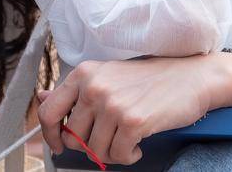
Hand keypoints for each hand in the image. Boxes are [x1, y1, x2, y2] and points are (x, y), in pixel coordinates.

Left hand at [35, 56, 224, 167]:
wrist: (190, 77)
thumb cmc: (149, 79)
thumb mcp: (106, 76)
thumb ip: (75, 90)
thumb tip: (41, 98)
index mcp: (83, 73)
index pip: (48, 111)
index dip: (50, 135)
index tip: (58, 145)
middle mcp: (94, 87)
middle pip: (73, 138)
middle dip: (89, 147)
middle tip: (109, 141)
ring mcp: (112, 104)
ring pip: (95, 150)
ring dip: (112, 153)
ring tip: (127, 140)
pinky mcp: (133, 121)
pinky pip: (118, 155)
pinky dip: (129, 156)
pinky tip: (138, 145)